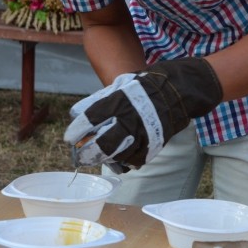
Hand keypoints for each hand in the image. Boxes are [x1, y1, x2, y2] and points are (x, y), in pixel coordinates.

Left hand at [64, 57, 222, 172]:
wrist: (177, 91)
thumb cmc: (143, 87)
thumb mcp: (119, 86)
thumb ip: (98, 100)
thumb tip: (77, 114)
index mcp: (119, 102)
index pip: (91, 120)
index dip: (77, 131)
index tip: (70, 138)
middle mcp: (130, 120)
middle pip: (103, 145)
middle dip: (86, 154)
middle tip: (78, 157)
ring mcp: (143, 135)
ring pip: (117, 156)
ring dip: (103, 159)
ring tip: (95, 158)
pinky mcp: (153, 145)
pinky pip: (133, 160)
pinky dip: (123, 161)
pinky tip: (117, 157)